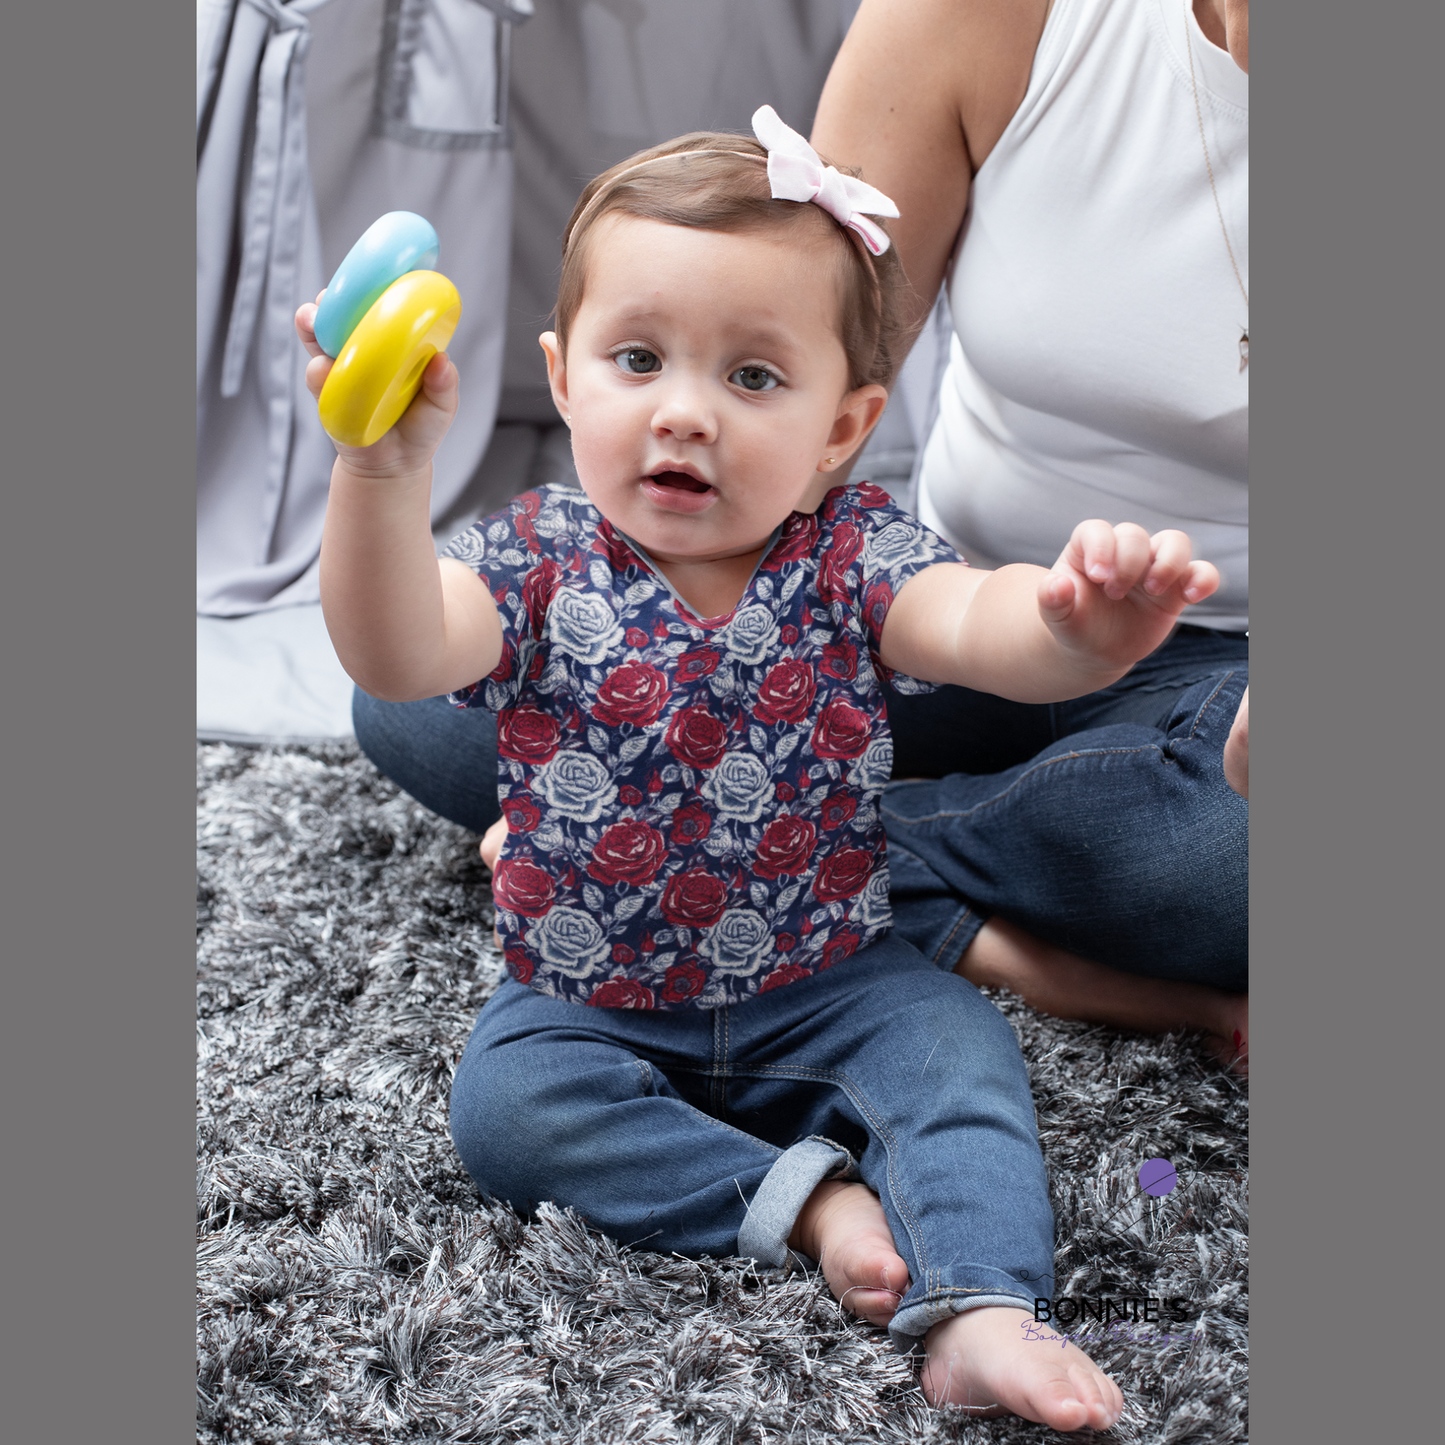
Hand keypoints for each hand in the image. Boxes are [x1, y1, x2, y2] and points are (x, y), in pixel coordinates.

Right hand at [295, 294, 458, 479]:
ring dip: (314, 328)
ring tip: (315, 323)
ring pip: (318, 339)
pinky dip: (319, 370)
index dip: (368, 288)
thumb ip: (444, 385)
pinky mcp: (326, 393)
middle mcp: (360, 348)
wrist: (396, 464)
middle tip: (328, 300)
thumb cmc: (421, 425)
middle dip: (330, 302)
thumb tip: (442, 362)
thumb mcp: (442, 406)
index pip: (375, 306)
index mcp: (389, 341)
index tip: (366, 277)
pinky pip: (315, 376)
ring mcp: (340, 368)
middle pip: (338, 315)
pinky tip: (324, 370)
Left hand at [1039, 521, 1219, 674]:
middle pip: (1134, 534)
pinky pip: (1201, 572)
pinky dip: (1204, 579)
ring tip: (1154, 591)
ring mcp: (1151, 567)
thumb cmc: (1074, 624)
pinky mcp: (1176, 589)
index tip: (1098, 576)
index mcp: (1088, 550)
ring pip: (1174, 541)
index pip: (1096, 531)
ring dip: (1168, 562)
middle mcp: (1122, 552)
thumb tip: (1055, 585)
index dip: (1100, 547)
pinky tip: (1192, 597)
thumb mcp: (1058, 617)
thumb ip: (1052, 600)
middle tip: (1114, 594)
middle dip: (1128, 562)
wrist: (1094, 649)